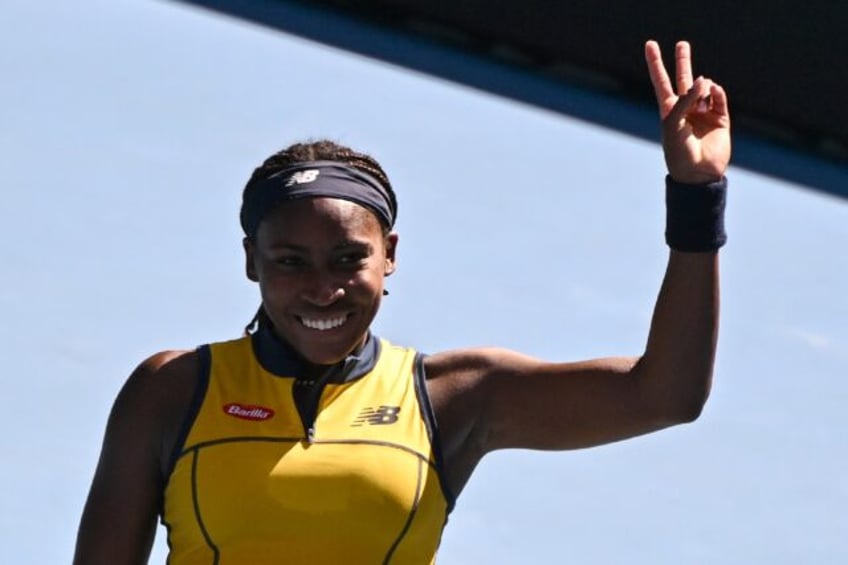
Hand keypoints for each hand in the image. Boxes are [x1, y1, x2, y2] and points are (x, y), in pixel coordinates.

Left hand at [645, 40, 730, 183]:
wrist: (697, 173)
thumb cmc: (678, 151)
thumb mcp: (673, 123)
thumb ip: (685, 100)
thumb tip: (704, 80)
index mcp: (669, 110)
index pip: (661, 81)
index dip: (655, 63)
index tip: (650, 45)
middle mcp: (686, 108)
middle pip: (683, 78)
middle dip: (683, 61)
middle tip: (681, 44)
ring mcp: (703, 111)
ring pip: (704, 86)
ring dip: (701, 87)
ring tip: (700, 98)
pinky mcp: (720, 117)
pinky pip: (718, 96)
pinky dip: (715, 91)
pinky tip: (712, 91)